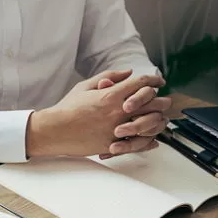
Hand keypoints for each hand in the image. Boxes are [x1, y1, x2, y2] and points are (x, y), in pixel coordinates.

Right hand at [26, 70, 165, 156]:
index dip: (153, 80)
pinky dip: (148, 141)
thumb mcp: (85, 86)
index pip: (141, 83)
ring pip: (149, 124)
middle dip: (161, 100)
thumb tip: (127, 73)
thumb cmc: (66, 109)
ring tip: (159, 119)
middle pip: (152, 103)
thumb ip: (108, 77)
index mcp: (111, 95)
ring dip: (157, 120)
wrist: (54, 131)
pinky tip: (151, 138)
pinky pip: (138, 143)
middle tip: (164, 101)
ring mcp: (116, 129)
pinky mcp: (112, 144)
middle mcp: (117, 112)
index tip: (158, 81)